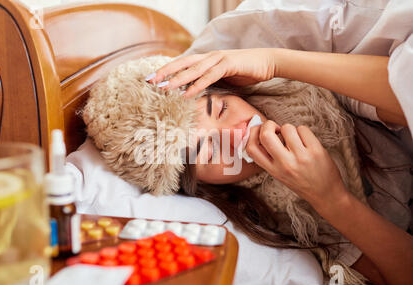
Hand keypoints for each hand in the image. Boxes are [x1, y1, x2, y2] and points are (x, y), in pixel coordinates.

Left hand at [148, 49, 275, 97]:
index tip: (152, 79)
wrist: (267, 62)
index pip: (183, 64)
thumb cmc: (246, 71)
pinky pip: (209, 76)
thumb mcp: (224, 77)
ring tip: (163, 88)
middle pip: (182, 63)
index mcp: (207, 59)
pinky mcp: (228, 64)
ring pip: (193, 69)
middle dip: (165, 72)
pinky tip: (186, 94)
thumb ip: (210, 81)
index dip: (167, 70)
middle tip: (149, 81)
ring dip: (177, 79)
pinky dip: (196, 85)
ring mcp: (218, 59)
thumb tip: (197, 91)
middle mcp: (209, 57)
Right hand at [245, 121, 348, 209]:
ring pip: (287, 128)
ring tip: (295, 139)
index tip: (259, 130)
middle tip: (276, 128)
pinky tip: (306, 141)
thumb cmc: (302, 182)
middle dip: (269, 124)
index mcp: (273, 170)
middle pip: (266, 135)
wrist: (326, 194)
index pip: (252, 149)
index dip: (252, 134)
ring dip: (290, 129)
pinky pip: (303, 129)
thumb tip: (263, 133)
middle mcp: (285, 164)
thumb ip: (270, 158)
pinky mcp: (315, 151)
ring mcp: (300, 157)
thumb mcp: (280, 174)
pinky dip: (303, 131)